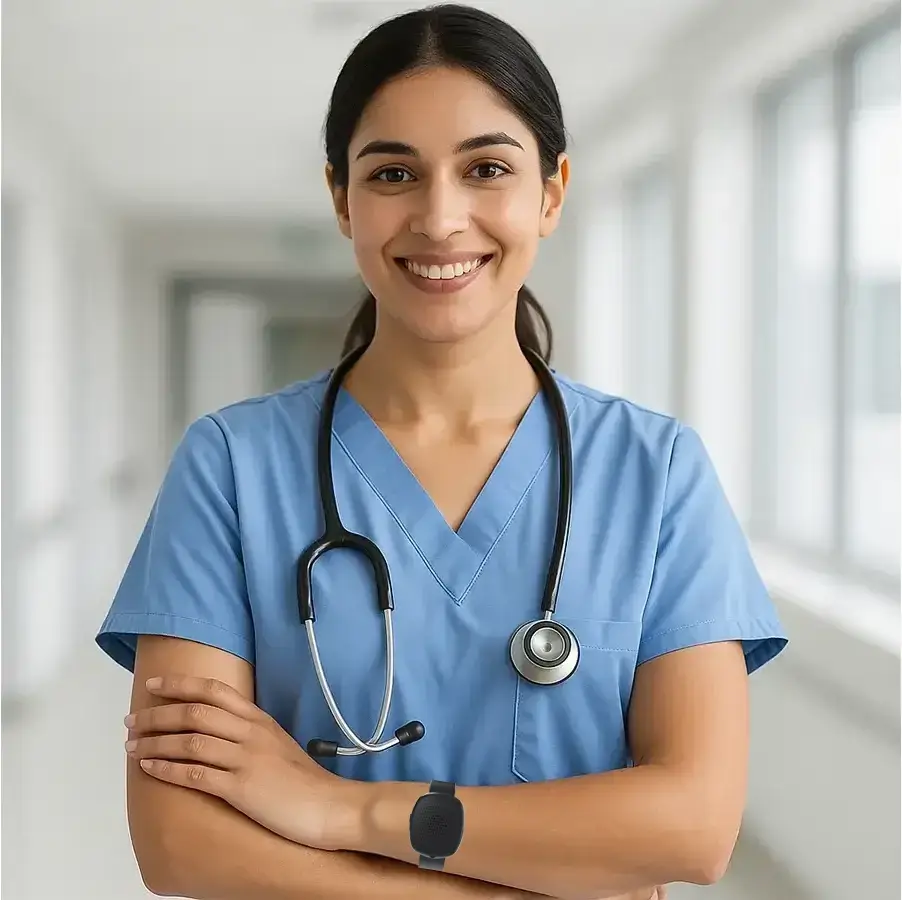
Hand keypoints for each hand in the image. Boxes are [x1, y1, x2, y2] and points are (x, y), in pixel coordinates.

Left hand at [125, 675, 346, 849]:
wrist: (327, 806)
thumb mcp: (277, 743)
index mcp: (258, 719)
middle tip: (132, 720)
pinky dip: (167, 768)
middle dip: (157, 714)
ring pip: (190, 740)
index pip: (214, 690)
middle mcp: (250, 732)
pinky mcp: (241, 788)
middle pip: (195, 712)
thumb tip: (219, 728)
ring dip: (155, 741)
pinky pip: (195, 774)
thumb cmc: (302, 780)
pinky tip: (149, 768)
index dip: (180, 684)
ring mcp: (245, 759)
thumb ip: (250, 732)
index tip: (154, 685)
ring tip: (131, 745)